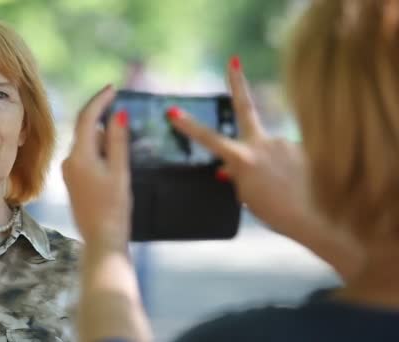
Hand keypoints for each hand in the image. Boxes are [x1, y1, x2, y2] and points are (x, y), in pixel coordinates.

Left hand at [62, 85, 131, 250]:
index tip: (113, 87)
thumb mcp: (120, 171)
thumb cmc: (114, 207)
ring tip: (124, 131)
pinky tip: (114, 153)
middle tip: (121, 103)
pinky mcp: (73, 180)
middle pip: (86, 128)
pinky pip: (86, 155)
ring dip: (103, 134)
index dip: (100, 100)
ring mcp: (69, 172)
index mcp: (80, 156)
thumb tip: (118, 114)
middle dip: (102, 115)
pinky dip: (99, 148)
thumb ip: (118, 141)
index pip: (87, 118)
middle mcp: (69, 161)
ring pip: (87, 142)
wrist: (101, 239)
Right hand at [168, 57, 362, 277]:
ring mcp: (286, 142)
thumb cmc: (279, 214)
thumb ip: (238, 177)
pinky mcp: (304, 146)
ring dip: (272, 165)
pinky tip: (298, 185)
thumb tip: (227, 169)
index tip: (173, 111)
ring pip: (270, 149)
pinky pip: (289, 155)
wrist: (321, 218)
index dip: (189, 126)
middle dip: (238, 84)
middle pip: (246, 108)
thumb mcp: (249, 198)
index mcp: (244, 160)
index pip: (210, 139)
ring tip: (284, 190)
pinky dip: (289, 169)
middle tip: (233, 61)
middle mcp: (264, 144)